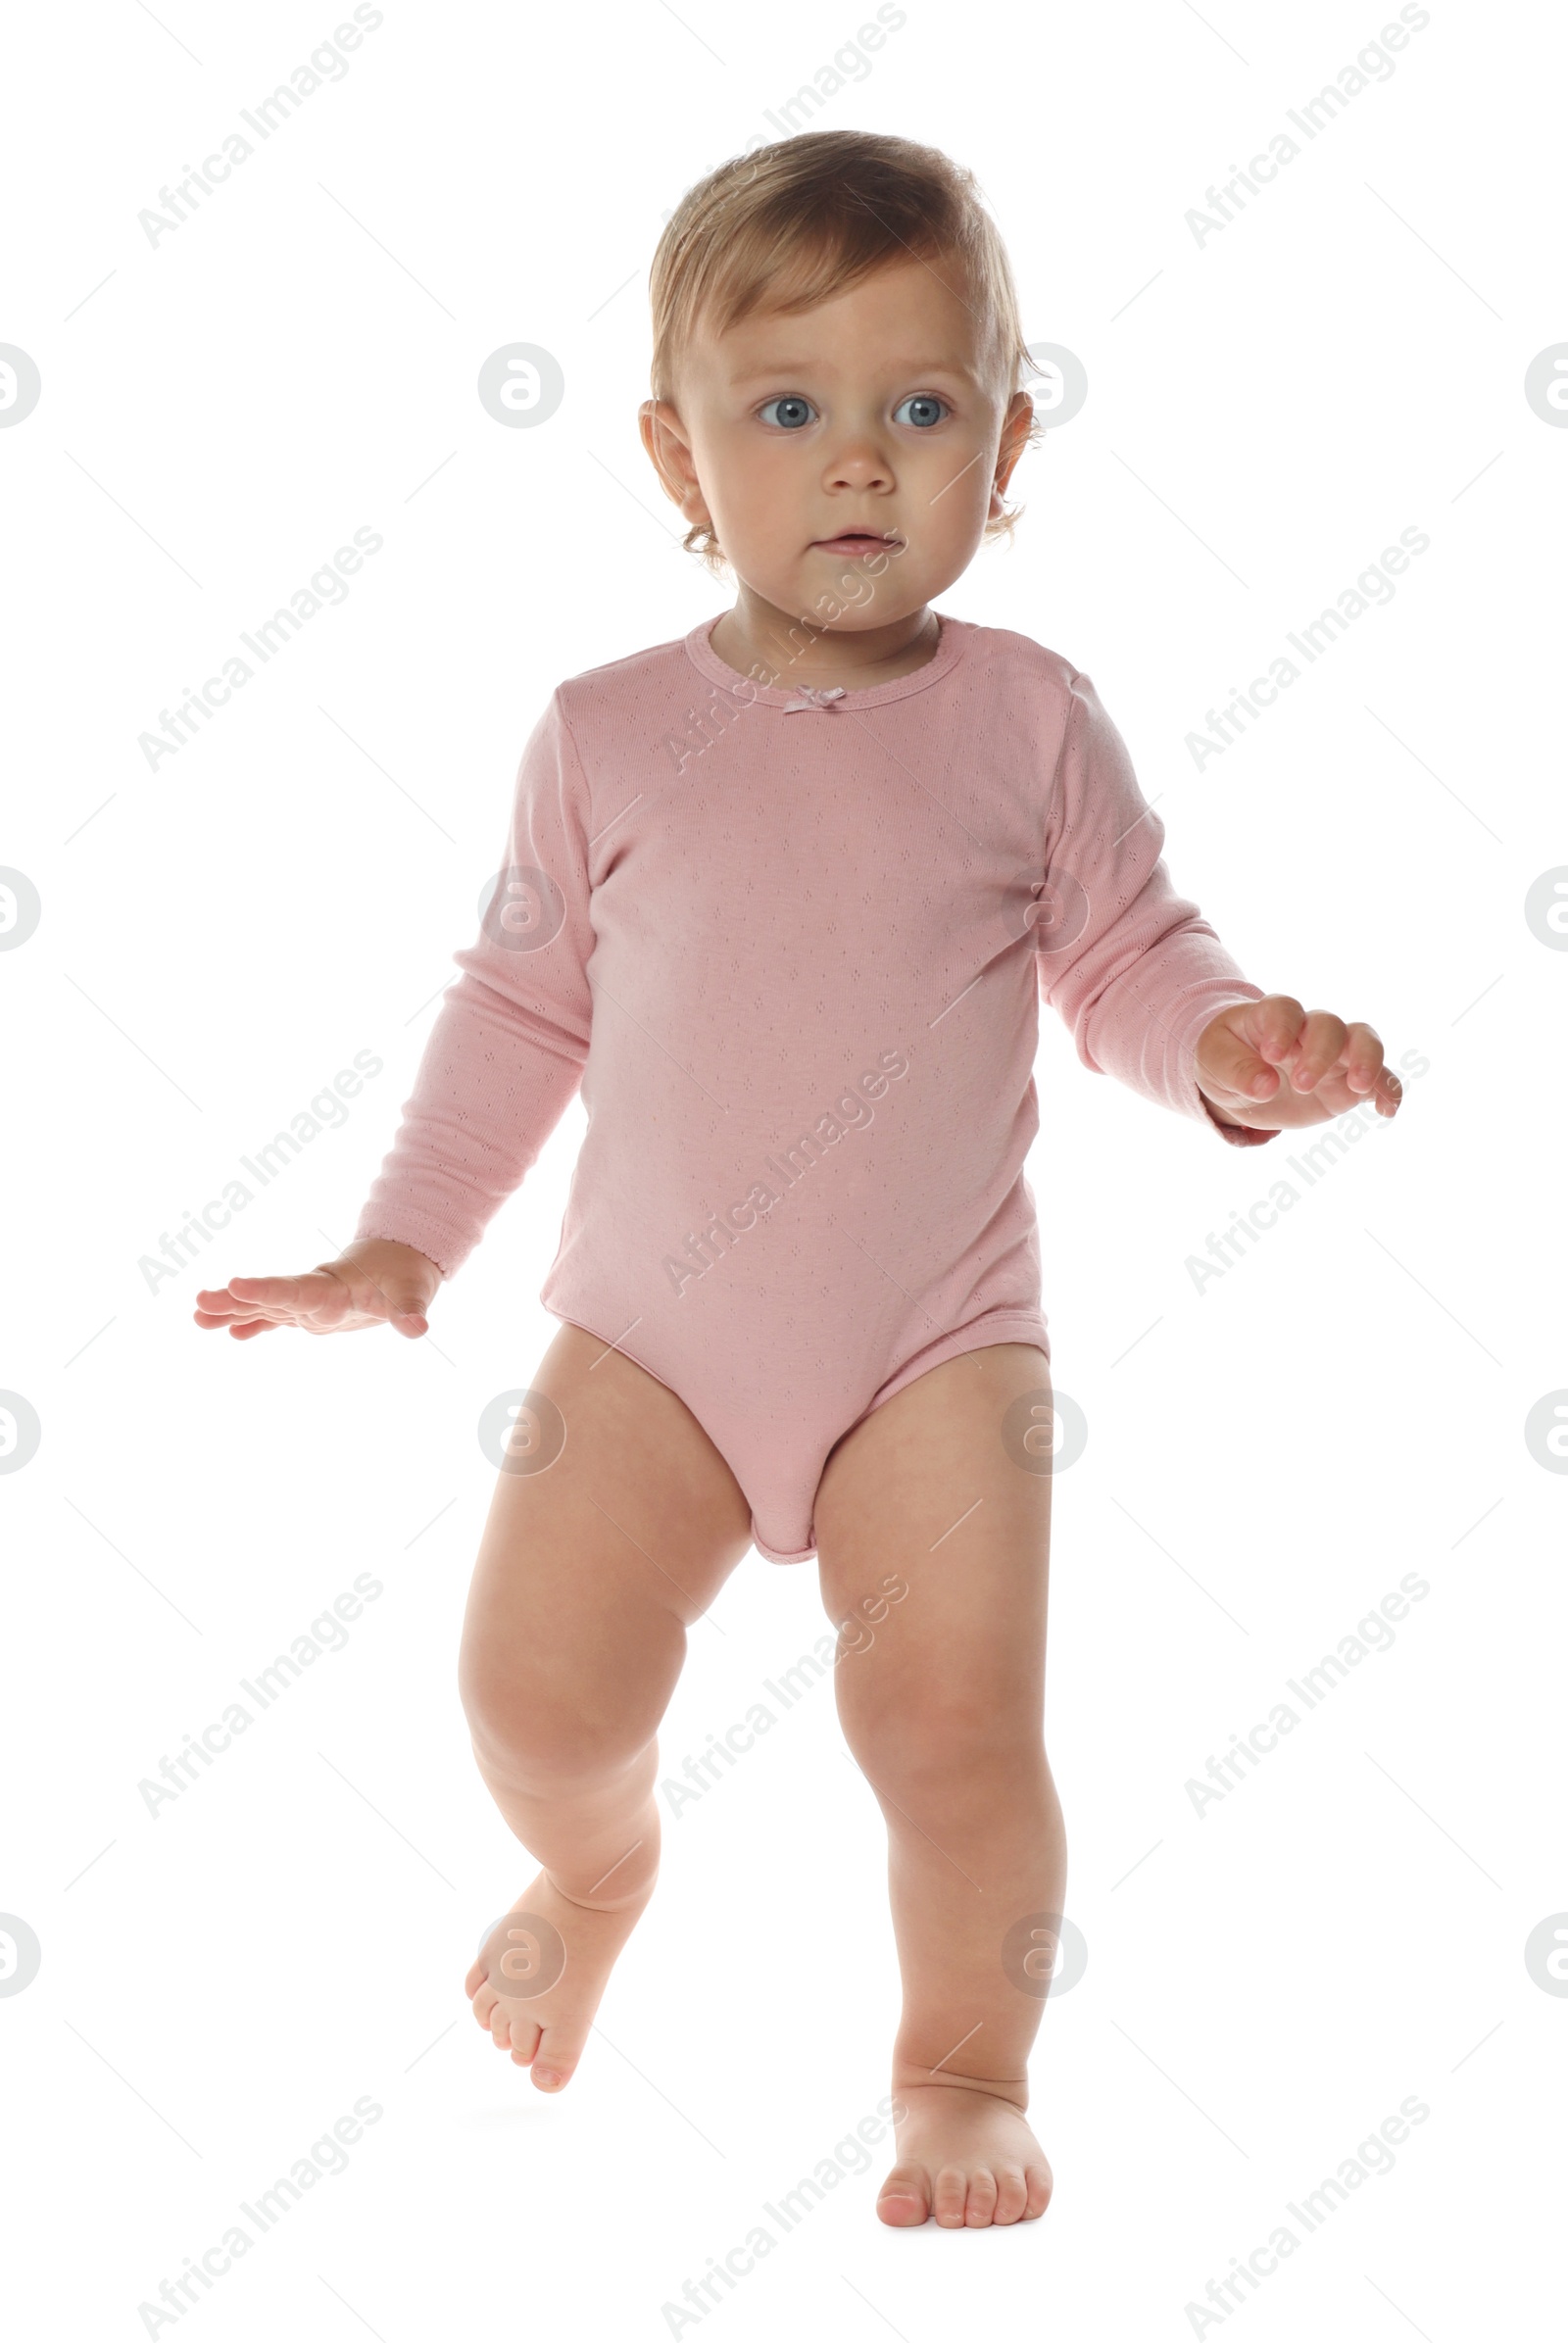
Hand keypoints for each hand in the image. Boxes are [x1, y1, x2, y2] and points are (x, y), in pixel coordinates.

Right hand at [193, 1237, 441, 1340]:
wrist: (399, 1261)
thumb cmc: (406, 1277)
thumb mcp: (412, 1293)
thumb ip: (410, 1310)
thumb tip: (418, 1327)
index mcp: (332, 1289)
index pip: (294, 1290)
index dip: (265, 1289)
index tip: (235, 1285)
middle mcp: (312, 1295)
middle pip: (269, 1297)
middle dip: (234, 1300)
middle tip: (199, 1303)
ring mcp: (308, 1303)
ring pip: (265, 1306)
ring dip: (233, 1311)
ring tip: (198, 1318)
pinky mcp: (310, 1312)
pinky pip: (276, 1318)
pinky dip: (255, 1324)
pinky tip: (230, 1332)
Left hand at [1195, 996, 1403, 1131]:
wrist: (1237, 1079)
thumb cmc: (1223, 1057)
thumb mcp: (1213, 1061)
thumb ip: (1235, 1070)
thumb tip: (1265, 1086)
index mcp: (1272, 1016)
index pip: (1285, 1010)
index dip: (1283, 1029)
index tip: (1271, 1057)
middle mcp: (1308, 1029)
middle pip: (1329, 1025)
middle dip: (1320, 1053)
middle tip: (1300, 1085)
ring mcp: (1332, 1054)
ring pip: (1363, 1041)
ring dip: (1366, 1061)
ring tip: (1359, 1088)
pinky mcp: (1346, 1083)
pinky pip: (1377, 1079)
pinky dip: (1387, 1090)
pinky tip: (1388, 1110)